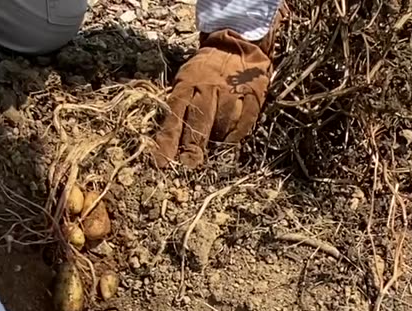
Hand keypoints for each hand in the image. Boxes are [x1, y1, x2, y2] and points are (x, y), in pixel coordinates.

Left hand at [150, 29, 273, 167]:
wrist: (236, 44)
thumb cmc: (204, 68)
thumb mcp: (185, 79)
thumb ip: (178, 105)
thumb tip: (167, 140)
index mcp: (187, 85)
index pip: (173, 117)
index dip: (167, 141)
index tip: (160, 163)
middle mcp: (208, 89)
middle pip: (198, 123)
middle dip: (192, 147)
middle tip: (190, 164)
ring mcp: (231, 93)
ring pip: (222, 125)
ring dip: (216, 140)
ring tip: (212, 145)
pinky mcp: (252, 97)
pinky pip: (243, 124)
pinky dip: (235, 135)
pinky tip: (229, 139)